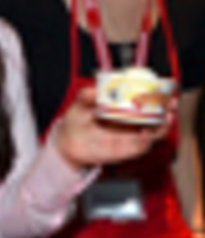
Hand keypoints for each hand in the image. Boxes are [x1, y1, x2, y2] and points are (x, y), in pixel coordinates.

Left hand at [55, 87, 173, 169]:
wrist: (68, 145)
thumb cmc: (75, 123)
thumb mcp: (79, 105)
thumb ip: (86, 96)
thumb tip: (94, 90)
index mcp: (122, 105)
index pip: (146, 97)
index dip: (158, 93)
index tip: (164, 88)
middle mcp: (130, 119)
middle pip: (157, 113)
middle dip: (168, 108)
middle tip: (170, 104)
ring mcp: (131, 134)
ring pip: (155, 130)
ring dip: (163, 125)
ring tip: (162, 119)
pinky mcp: (128, 149)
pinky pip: (143, 146)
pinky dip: (148, 140)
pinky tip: (145, 134)